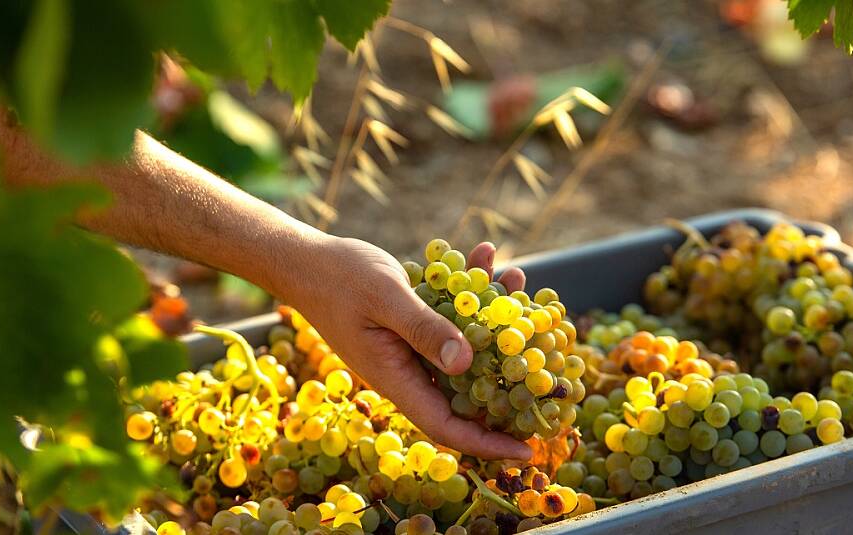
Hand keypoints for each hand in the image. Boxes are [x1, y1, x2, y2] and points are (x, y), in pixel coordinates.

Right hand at [275, 236, 530, 459]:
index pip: (448, 427)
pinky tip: (485, 256)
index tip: (528, 449)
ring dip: (494, 316)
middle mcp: (408, 370)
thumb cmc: (338, 278)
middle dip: (508, 372)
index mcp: (397, 378)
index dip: (488, 442)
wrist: (304, 259)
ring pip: (465, 347)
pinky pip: (451, 318)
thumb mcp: (386, 298)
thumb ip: (424, 330)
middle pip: (466, 391)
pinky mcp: (412, 324)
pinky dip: (471, 292)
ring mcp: (411, 348)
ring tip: (517, 276)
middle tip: (547, 354)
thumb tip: (466, 364)